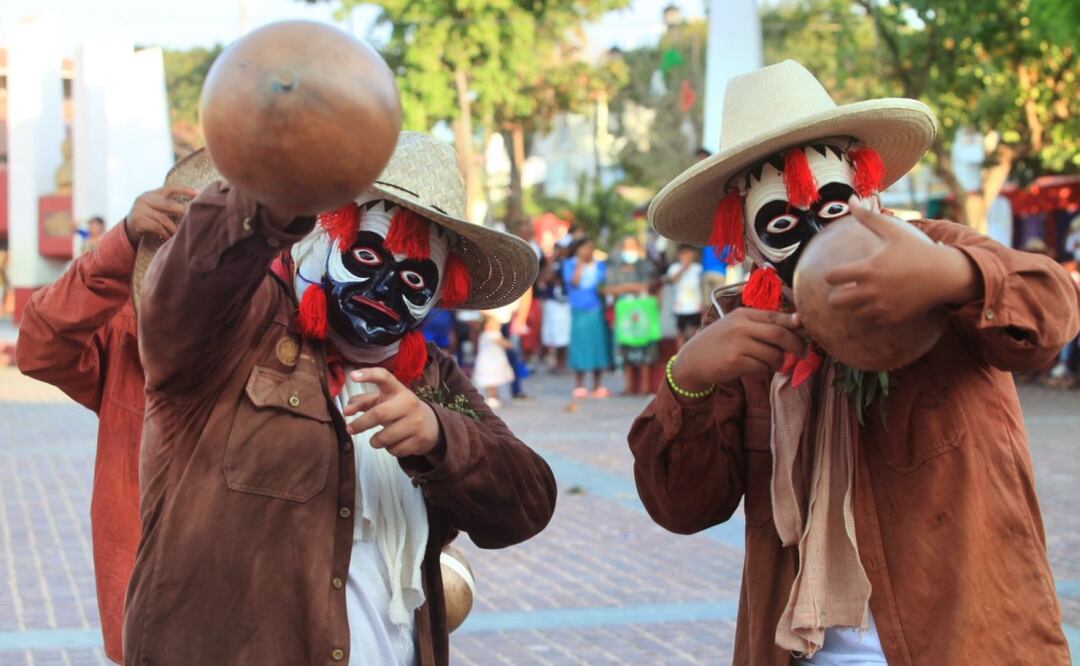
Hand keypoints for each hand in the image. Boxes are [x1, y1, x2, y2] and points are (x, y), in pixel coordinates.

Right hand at [124, 185, 197, 245]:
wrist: (126, 231)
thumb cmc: (147, 220)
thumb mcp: (155, 209)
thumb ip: (167, 206)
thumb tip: (191, 209)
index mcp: (151, 194)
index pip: (170, 188)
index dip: (185, 190)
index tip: (198, 193)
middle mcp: (144, 199)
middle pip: (169, 205)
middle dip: (183, 213)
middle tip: (193, 219)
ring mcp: (139, 209)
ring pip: (164, 219)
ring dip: (174, 229)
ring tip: (180, 234)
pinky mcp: (137, 220)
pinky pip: (157, 227)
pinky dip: (165, 234)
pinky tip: (169, 238)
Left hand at [342, 367, 441, 457]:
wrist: (432, 424)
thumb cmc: (399, 410)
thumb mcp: (384, 401)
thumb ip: (363, 403)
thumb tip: (346, 411)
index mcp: (398, 390)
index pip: (384, 377)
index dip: (369, 375)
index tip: (353, 375)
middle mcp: (409, 403)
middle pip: (379, 414)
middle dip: (361, 424)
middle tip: (350, 429)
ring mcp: (417, 422)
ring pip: (385, 438)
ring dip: (375, 441)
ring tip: (377, 439)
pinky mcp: (421, 439)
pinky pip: (395, 450)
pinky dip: (389, 449)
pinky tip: (394, 443)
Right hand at [672, 307, 804, 392]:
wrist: (692, 361)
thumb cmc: (720, 344)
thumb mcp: (737, 327)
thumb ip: (762, 325)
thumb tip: (798, 324)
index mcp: (743, 314)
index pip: (777, 316)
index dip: (796, 325)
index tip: (807, 331)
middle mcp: (741, 326)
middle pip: (780, 334)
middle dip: (796, 346)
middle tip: (802, 354)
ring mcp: (737, 344)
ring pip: (773, 354)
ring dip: (778, 362)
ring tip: (773, 364)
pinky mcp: (735, 362)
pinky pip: (762, 368)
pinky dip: (764, 371)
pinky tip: (755, 370)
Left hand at [824, 197, 980, 325]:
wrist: (945, 275)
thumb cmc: (916, 250)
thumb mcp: (892, 230)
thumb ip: (868, 217)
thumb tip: (850, 199)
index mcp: (868, 269)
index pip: (831, 277)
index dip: (832, 275)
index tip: (839, 272)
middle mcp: (872, 291)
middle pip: (835, 301)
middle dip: (836, 295)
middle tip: (845, 288)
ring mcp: (882, 307)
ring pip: (852, 313)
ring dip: (853, 305)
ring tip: (862, 295)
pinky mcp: (892, 319)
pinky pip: (870, 321)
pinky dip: (870, 314)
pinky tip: (877, 303)